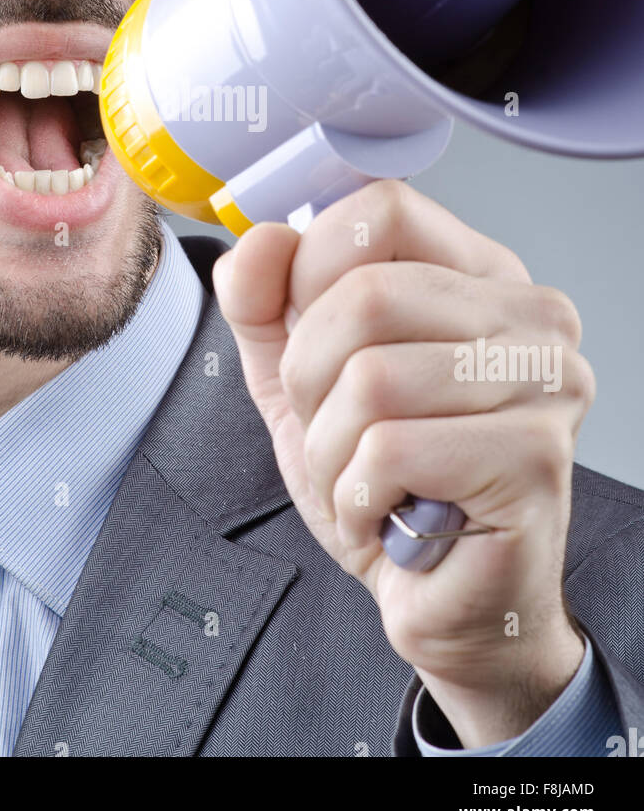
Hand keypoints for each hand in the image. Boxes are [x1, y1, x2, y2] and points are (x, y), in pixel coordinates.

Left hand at [211, 179, 592, 746]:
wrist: (447, 603)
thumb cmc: (390, 485)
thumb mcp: (303, 380)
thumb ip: (266, 302)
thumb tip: (264, 237)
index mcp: (480, 277)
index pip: (383, 208)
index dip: (311, 267)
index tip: (305, 332)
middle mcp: (532, 316)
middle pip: (366, 293)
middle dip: (311, 380)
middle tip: (335, 432)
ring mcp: (546, 383)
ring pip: (372, 379)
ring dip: (333, 451)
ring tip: (365, 479)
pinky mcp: (535, 459)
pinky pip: (391, 451)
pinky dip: (359, 495)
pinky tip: (390, 514)